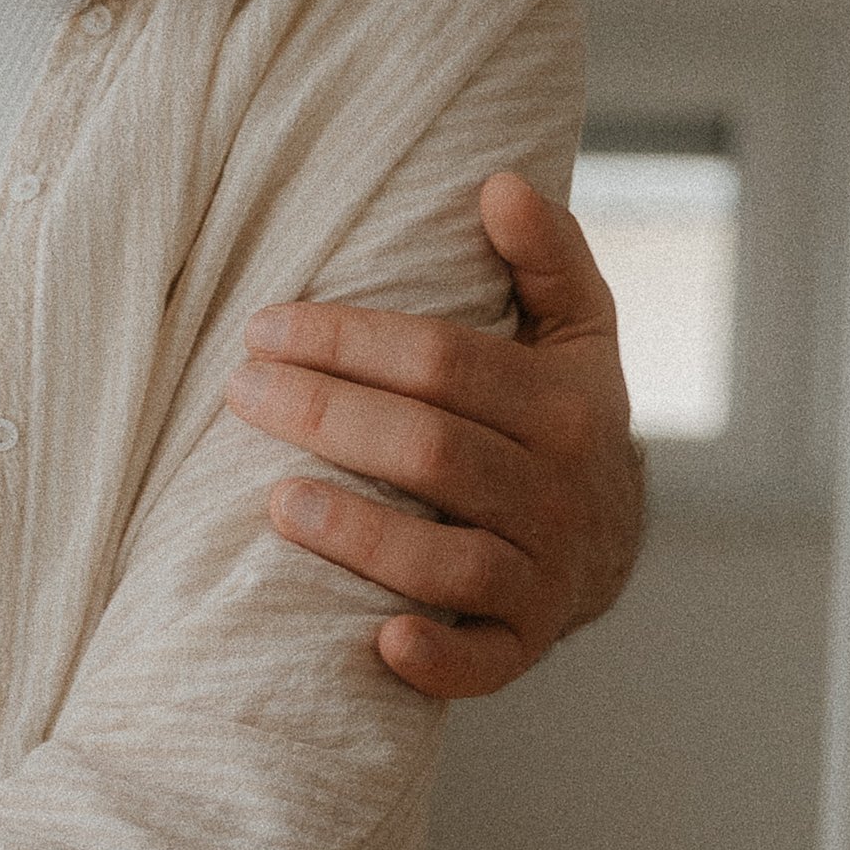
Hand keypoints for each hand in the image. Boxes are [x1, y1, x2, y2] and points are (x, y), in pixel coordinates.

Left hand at [225, 171, 642, 700]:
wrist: (611, 545)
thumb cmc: (561, 422)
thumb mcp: (576, 334)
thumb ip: (547, 258)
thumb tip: (502, 185)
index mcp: (566, 407)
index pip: (444, 365)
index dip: (349, 341)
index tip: (264, 327)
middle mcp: (559, 494)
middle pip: (430, 452)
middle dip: (327, 416)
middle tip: (238, 392)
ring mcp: (542, 577)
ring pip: (448, 560)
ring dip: (359, 533)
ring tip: (275, 500)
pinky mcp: (521, 647)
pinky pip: (483, 664)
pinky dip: (436, 658)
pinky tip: (378, 640)